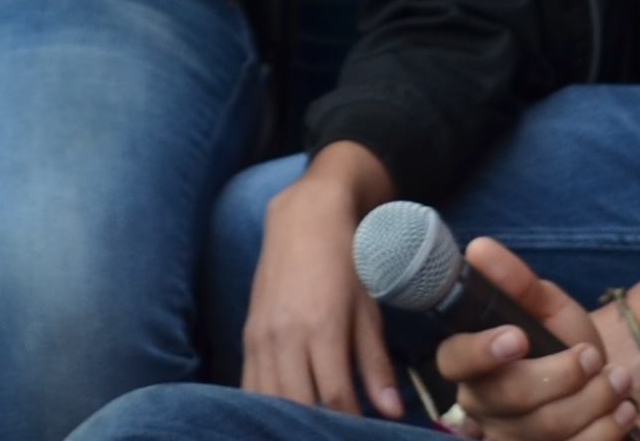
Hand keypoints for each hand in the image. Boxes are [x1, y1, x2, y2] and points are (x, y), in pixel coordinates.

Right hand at [240, 159, 407, 417]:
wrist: (303, 220)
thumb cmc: (345, 262)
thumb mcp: (368, 310)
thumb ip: (376, 364)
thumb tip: (391, 411)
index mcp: (321, 328)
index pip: (334, 397)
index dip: (350, 423)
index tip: (363, 433)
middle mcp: (285, 336)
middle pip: (298, 404)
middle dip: (318, 427)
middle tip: (336, 433)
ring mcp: (261, 336)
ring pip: (269, 399)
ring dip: (290, 419)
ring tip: (310, 429)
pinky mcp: (248, 335)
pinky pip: (249, 384)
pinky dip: (265, 405)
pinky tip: (281, 416)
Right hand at [430, 235, 639, 440]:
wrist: (600, 388)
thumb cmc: (561, 342)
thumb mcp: (546, 307)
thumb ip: (516, 281)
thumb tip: (478, 248)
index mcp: (470, 363)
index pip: (454, 360)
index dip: (482, 351)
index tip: (519, 337)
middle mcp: (481, 406)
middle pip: (510, 396)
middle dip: (561, 374)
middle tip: (592, 356)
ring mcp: (510, 439)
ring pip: (546, 427)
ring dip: (593, 399)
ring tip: (619, 379)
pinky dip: (605, 430)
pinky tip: (621, 410)